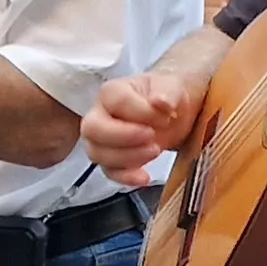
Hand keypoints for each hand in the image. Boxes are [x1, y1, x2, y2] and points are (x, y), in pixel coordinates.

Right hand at [85, 69, 205, 188]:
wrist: (173, 112)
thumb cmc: (166, 95)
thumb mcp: (173, 88)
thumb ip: (168, 93)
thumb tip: (161, 102)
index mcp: (112, 92)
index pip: (116, 101)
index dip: (141, 112)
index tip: (166, 117)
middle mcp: (99, 114)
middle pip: (93, 129)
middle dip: (123, 137)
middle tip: (152, 137)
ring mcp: (101, 140)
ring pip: (98, 153)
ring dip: (127, 157)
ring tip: (155, 150)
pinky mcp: (111, 160)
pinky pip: (109, 172)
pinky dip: (126, 177)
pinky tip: (145, 177)